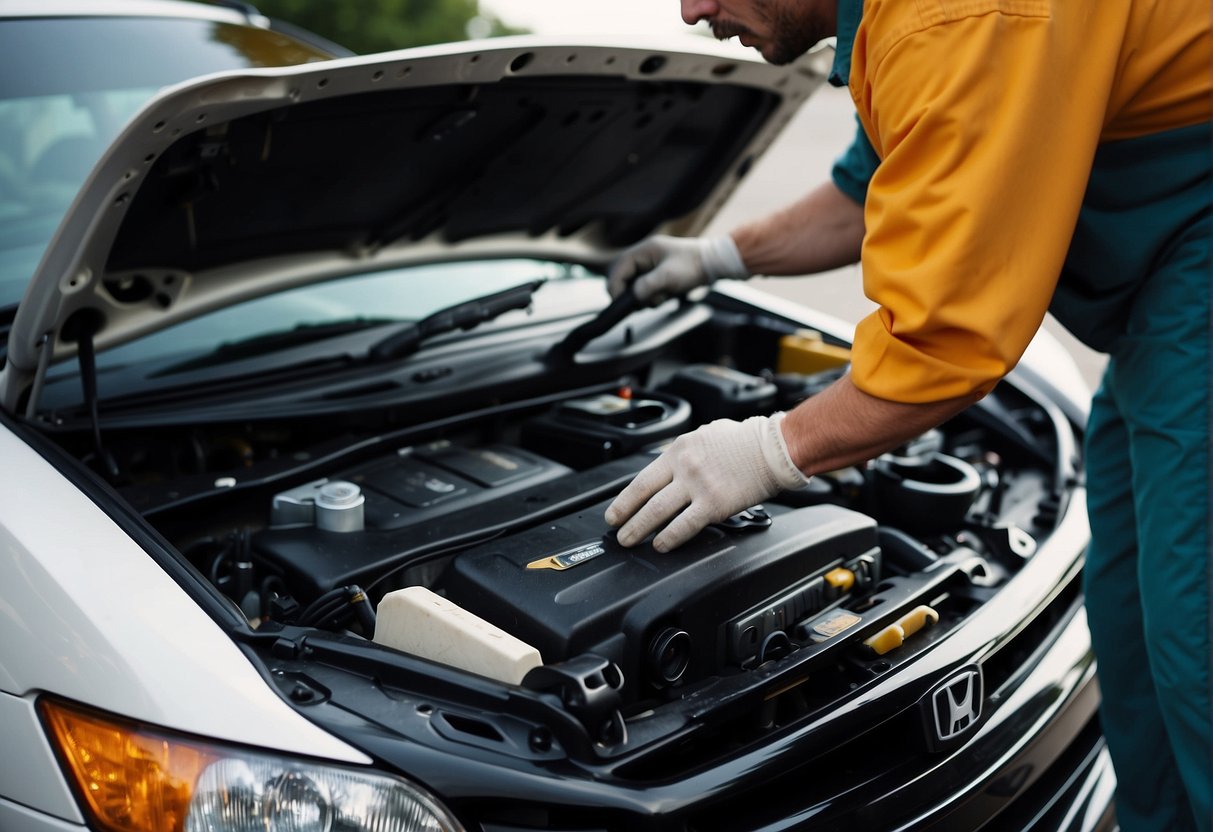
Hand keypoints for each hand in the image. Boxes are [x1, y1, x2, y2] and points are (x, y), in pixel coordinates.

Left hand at [605, 413, 808, 551]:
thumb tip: (673, 465)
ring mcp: (698, 486)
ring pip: (658, 512)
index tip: (615, 511)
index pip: (642, 478)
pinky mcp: (714, 504)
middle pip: (644, 496)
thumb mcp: (706, 435)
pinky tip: (661, 545)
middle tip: (616, 530)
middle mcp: (684, 467)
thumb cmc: (746, 441)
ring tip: (630, 540)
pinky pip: (685, 525)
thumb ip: (687, 451)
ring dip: (640, 529)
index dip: (625, 498)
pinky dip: (669, 538)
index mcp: (679, 449)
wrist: (774, 448)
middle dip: (625, 516)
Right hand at [607, 235, 747, 304]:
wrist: (714, 263)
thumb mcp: (669, 276)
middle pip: (623, 277)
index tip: (620, 303)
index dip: (616, 286)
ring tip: (660, 297)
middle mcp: (644, 255)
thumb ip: (648, 285)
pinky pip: (644, 287)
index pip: (618, 269)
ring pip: (633, 285)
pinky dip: (651, 295)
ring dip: (643, 296)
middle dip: (630, 293)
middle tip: (642, 303)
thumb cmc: (694, 265)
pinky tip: (665, 296)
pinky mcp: (657, 273)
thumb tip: (633, 296)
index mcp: (643, 250)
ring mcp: (650, 264)